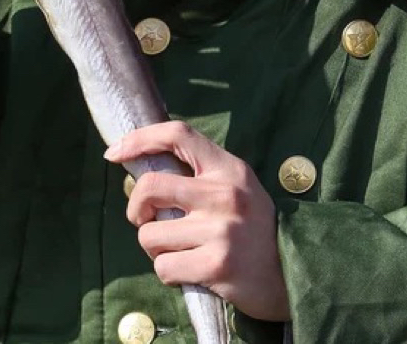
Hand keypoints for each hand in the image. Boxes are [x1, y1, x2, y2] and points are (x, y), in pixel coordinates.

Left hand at [105, 121, 288, 321]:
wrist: (291, 273)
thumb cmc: (253, 228)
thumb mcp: (235, 187)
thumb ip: (198, 176)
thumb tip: (140, 174)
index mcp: (228, 168)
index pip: (178, 134)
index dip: (140, 138)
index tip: (115, 152)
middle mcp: (223, 193)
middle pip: (150, 186)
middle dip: (136, 208)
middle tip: (144, 219)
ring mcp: (219, 229)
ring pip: (149, 234)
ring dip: (156, 247)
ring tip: (180, 250)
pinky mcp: (215, 265)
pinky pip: (163, 267)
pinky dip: (168, 272)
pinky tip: (190, 271)